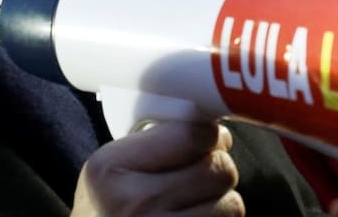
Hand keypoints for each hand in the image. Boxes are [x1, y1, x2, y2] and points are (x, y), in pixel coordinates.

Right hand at [71, 120, 242, 216]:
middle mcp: (135, 202)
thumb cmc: (106, 210)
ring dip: (223, 202)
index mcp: (112, 167)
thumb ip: (153, 141)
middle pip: (217, 168)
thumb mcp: (110, 170)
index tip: (210, 139)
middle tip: (204, 173)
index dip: (210, 135)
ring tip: (198, 203)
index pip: (189, 135)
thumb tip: (214, 128)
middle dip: (218, 168)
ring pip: (232, 204)